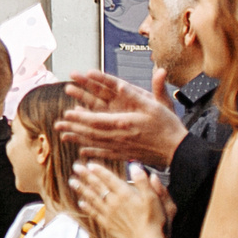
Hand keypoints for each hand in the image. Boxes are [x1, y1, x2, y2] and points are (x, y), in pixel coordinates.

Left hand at [55, 70, 185, 168]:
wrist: (179, 151)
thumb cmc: (169, 127)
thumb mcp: (158, 106)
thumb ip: (142, 93)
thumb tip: (129, 82)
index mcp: (125, 122)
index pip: (97, 119)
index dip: (81, 117)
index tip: (67, 112)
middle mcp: (120, 136)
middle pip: (91, 131)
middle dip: (73, 127)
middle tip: (58, 123)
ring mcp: (121, 147)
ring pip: (95, 143)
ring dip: (78, 139)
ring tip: (63, 135)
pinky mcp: (126, 155)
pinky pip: (105, 154)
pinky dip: (92, 152)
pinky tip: (82, 151)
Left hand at [71, 161, 167, 237]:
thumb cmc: (156, 221)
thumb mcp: (156, 199)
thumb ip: (144, 182)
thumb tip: (135, 166)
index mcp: (126, 194)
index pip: (110, 179)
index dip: (99, 171)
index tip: (90, 164)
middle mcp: (115, 202)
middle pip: (98, 186)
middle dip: (86, 176)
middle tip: (76, 167)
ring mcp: (109, 214)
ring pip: (92, 198)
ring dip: (82, 189)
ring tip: (72, 182)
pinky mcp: (108, 225)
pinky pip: (94, 214)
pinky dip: (87, 207)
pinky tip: (81, 203)